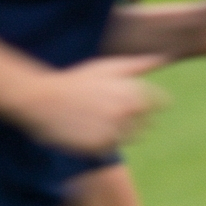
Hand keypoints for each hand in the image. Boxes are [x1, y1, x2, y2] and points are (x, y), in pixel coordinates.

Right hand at [20, 55, 166, 155]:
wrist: (40, 99)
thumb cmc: (75, 82)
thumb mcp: (107, 67)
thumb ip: (139, 64)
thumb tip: (165, 56)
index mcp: (134, 91)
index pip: (158, 104)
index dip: (145, 103)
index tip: (123, 99)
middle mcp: (127, 111)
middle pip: (145, 124)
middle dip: (129, 118)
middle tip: (101, 109)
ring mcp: (114, 129)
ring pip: (129, 138)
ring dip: (116, 132)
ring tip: (92, 119)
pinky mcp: (100, 146)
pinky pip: (110, 149)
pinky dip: (101, 142)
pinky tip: (84, 130)